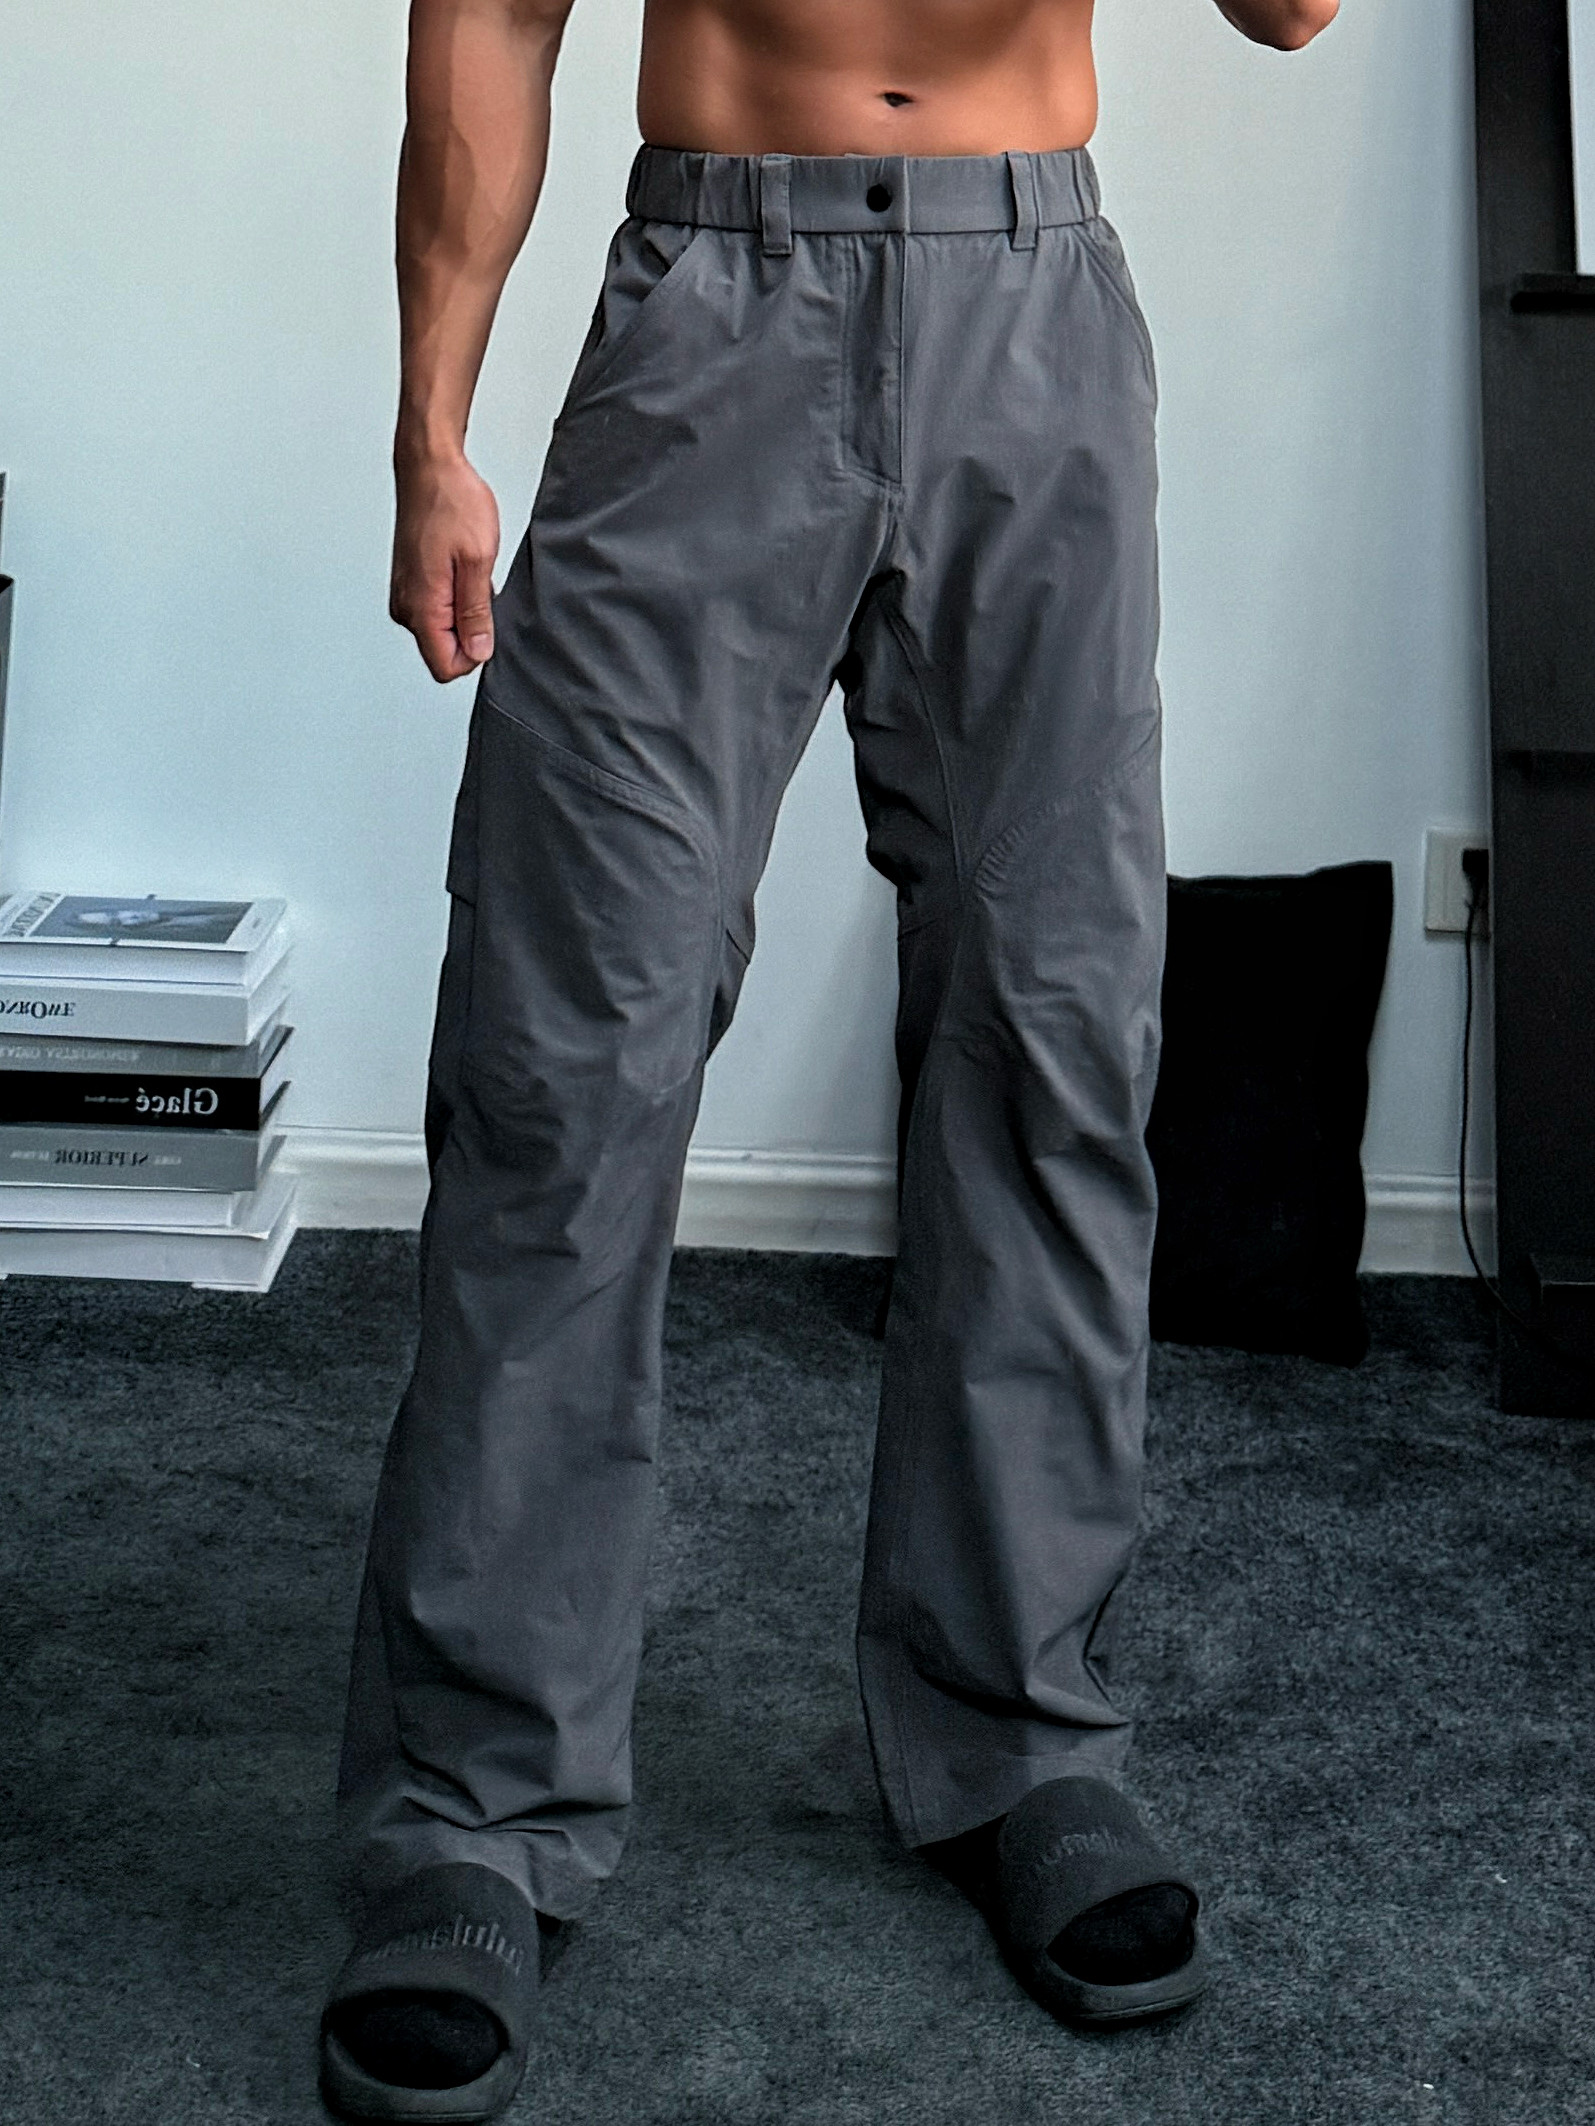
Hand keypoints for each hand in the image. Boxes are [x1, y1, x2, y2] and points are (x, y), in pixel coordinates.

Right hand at [390, 449, 501, 681]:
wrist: (429, 467)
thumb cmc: (452, 502)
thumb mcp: (478, 560)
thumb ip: (476, 613)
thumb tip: (478, 651)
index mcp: (421, 607)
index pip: (446, 667)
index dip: (475, 653)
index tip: (488, 622)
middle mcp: (406, 606)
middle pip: (444, 651)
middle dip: (471, 631)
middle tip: (481, 588)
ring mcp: (406, 595)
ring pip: (442, 630)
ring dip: (465, 611)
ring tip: (471, 571)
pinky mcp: (411, 584)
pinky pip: (438, 610)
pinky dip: (457, 597)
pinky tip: (463, 568)